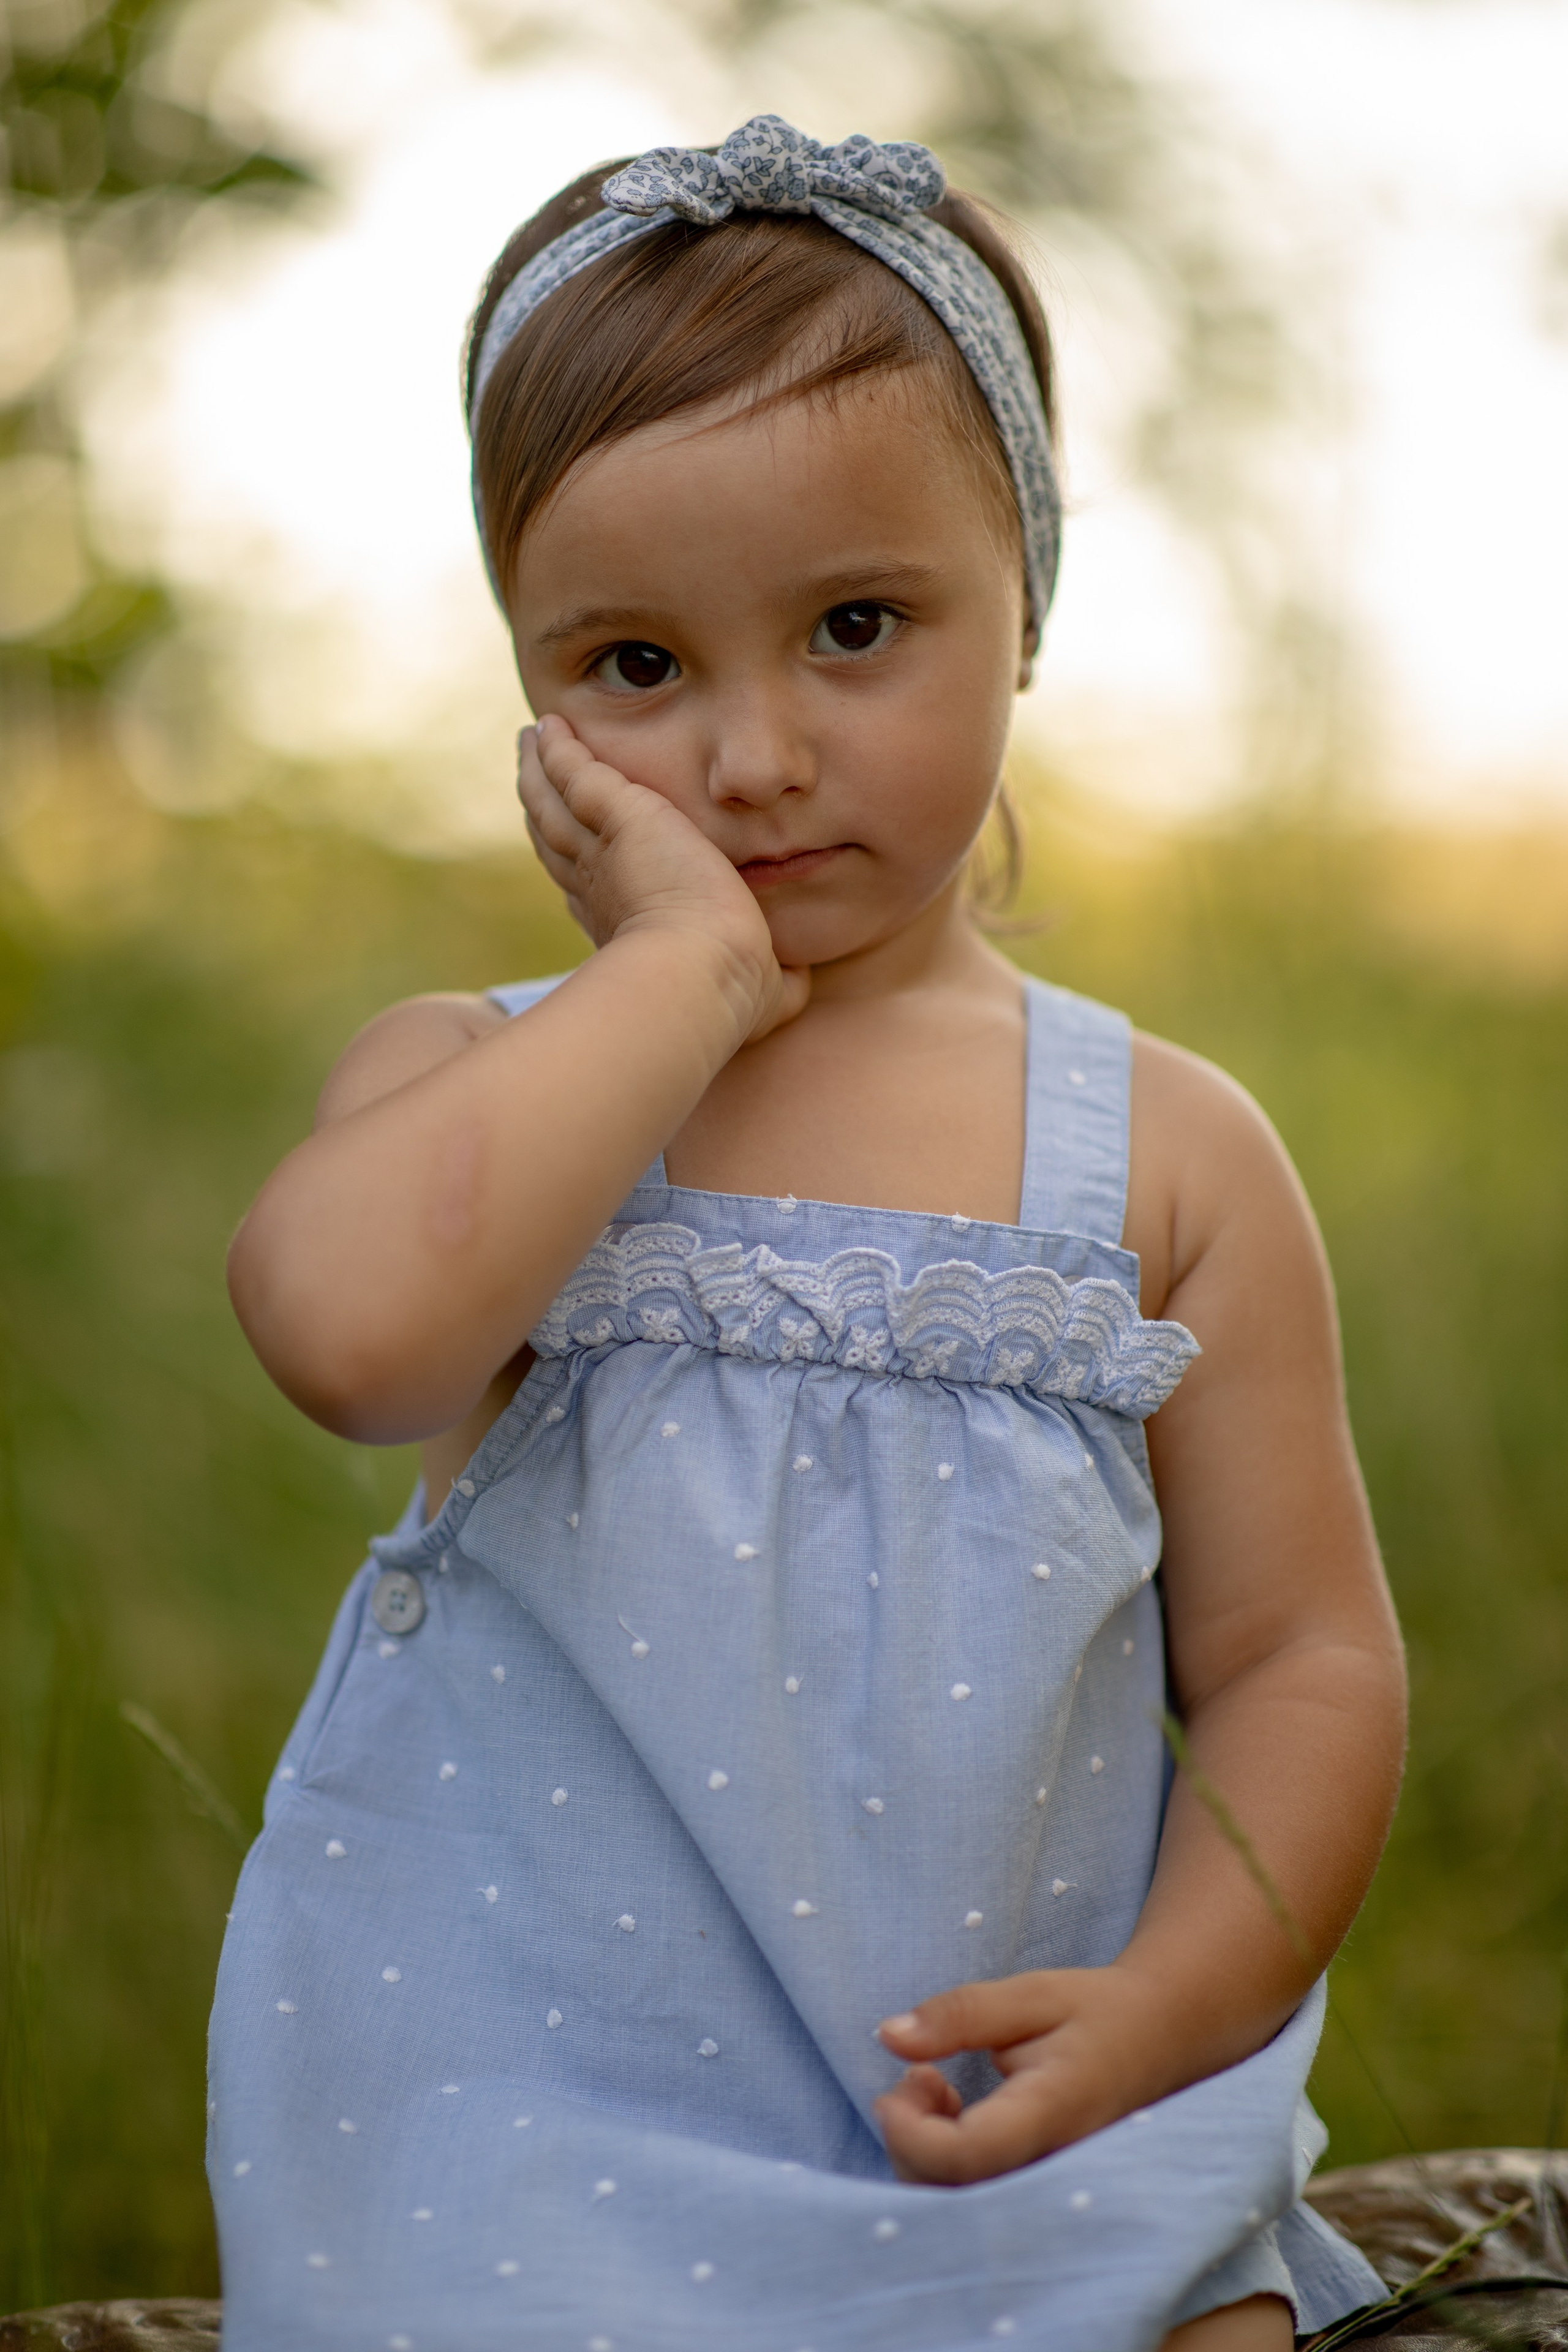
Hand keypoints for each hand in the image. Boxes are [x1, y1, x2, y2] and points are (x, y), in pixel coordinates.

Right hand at [516, 713, 808, 1044]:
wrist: (705, 971)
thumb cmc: (732, 990)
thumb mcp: (760, 984)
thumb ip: (778, 979)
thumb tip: (802, 982)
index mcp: (625, 923)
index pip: (591, 885)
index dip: (578, 866)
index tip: (576, 850)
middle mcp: (598, 887)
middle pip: (558, 838)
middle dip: (546, 808)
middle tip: (533, 776)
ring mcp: (599, 852)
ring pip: (553, 802)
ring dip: (540, 772)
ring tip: (531, 744)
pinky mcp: (618, 815)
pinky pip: (575, 771)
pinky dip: (558, 749)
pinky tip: (548, 728)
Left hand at [875, 1963, 1171, 2184]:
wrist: (1161, 2039)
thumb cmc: (1096, 2012)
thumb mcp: (1030, 1994)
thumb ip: (960, 2014)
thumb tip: (888, 2036)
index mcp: (1053, 2113)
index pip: (966, 2157)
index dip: (911, 2132)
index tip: (897, 2085)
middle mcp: (1052, 2166)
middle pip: (951, 2197)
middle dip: (910, 2140)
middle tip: (920, 2074)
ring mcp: (1049, 2187)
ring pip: (957, 2206)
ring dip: (923, 2150)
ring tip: (937, 2083)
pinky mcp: (1038, 2192)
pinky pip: (974, 2198)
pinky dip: (943, 2160)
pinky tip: (955, 2109)